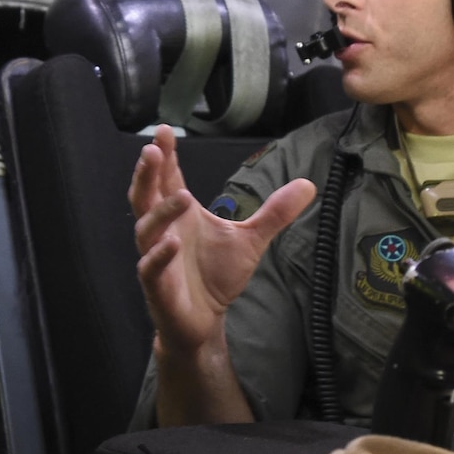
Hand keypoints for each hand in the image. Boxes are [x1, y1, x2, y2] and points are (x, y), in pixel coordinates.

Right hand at [129, 125, 316, 355]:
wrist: (205, 321)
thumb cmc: (217, 276)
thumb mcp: (251, 240)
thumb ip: (274, 212)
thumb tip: (308, 184)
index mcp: (180, 215)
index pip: (167, 179)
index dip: (165, 156)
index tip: (165, 131)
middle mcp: (163, 231)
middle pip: (145, 195)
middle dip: (147, 172)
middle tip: (152, 149)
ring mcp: (156, 257)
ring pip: (146, 228)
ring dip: (161, 211)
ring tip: (181, 196)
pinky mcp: (157, 287)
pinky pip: (150, 268)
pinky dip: (159, 255)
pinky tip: (173, 244)